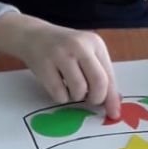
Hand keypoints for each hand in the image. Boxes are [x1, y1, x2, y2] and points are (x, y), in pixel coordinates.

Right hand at [0, 13, 121, 119]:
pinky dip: (61, 97)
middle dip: (96, 98)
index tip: (114, 113)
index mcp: (95, 43)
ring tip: (70, 88)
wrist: (33, 35)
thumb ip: (100, 74)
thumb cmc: (64, 49)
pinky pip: (59, 94)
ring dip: (76, 97)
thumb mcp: (86, 53)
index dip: (112, 98)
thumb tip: (113, 104)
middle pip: (98, 82)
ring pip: (79, 90)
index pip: (109, 75)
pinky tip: (58, 87)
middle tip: (90, 100)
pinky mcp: (44, 65)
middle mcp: (79, 46)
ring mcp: (60, 54)